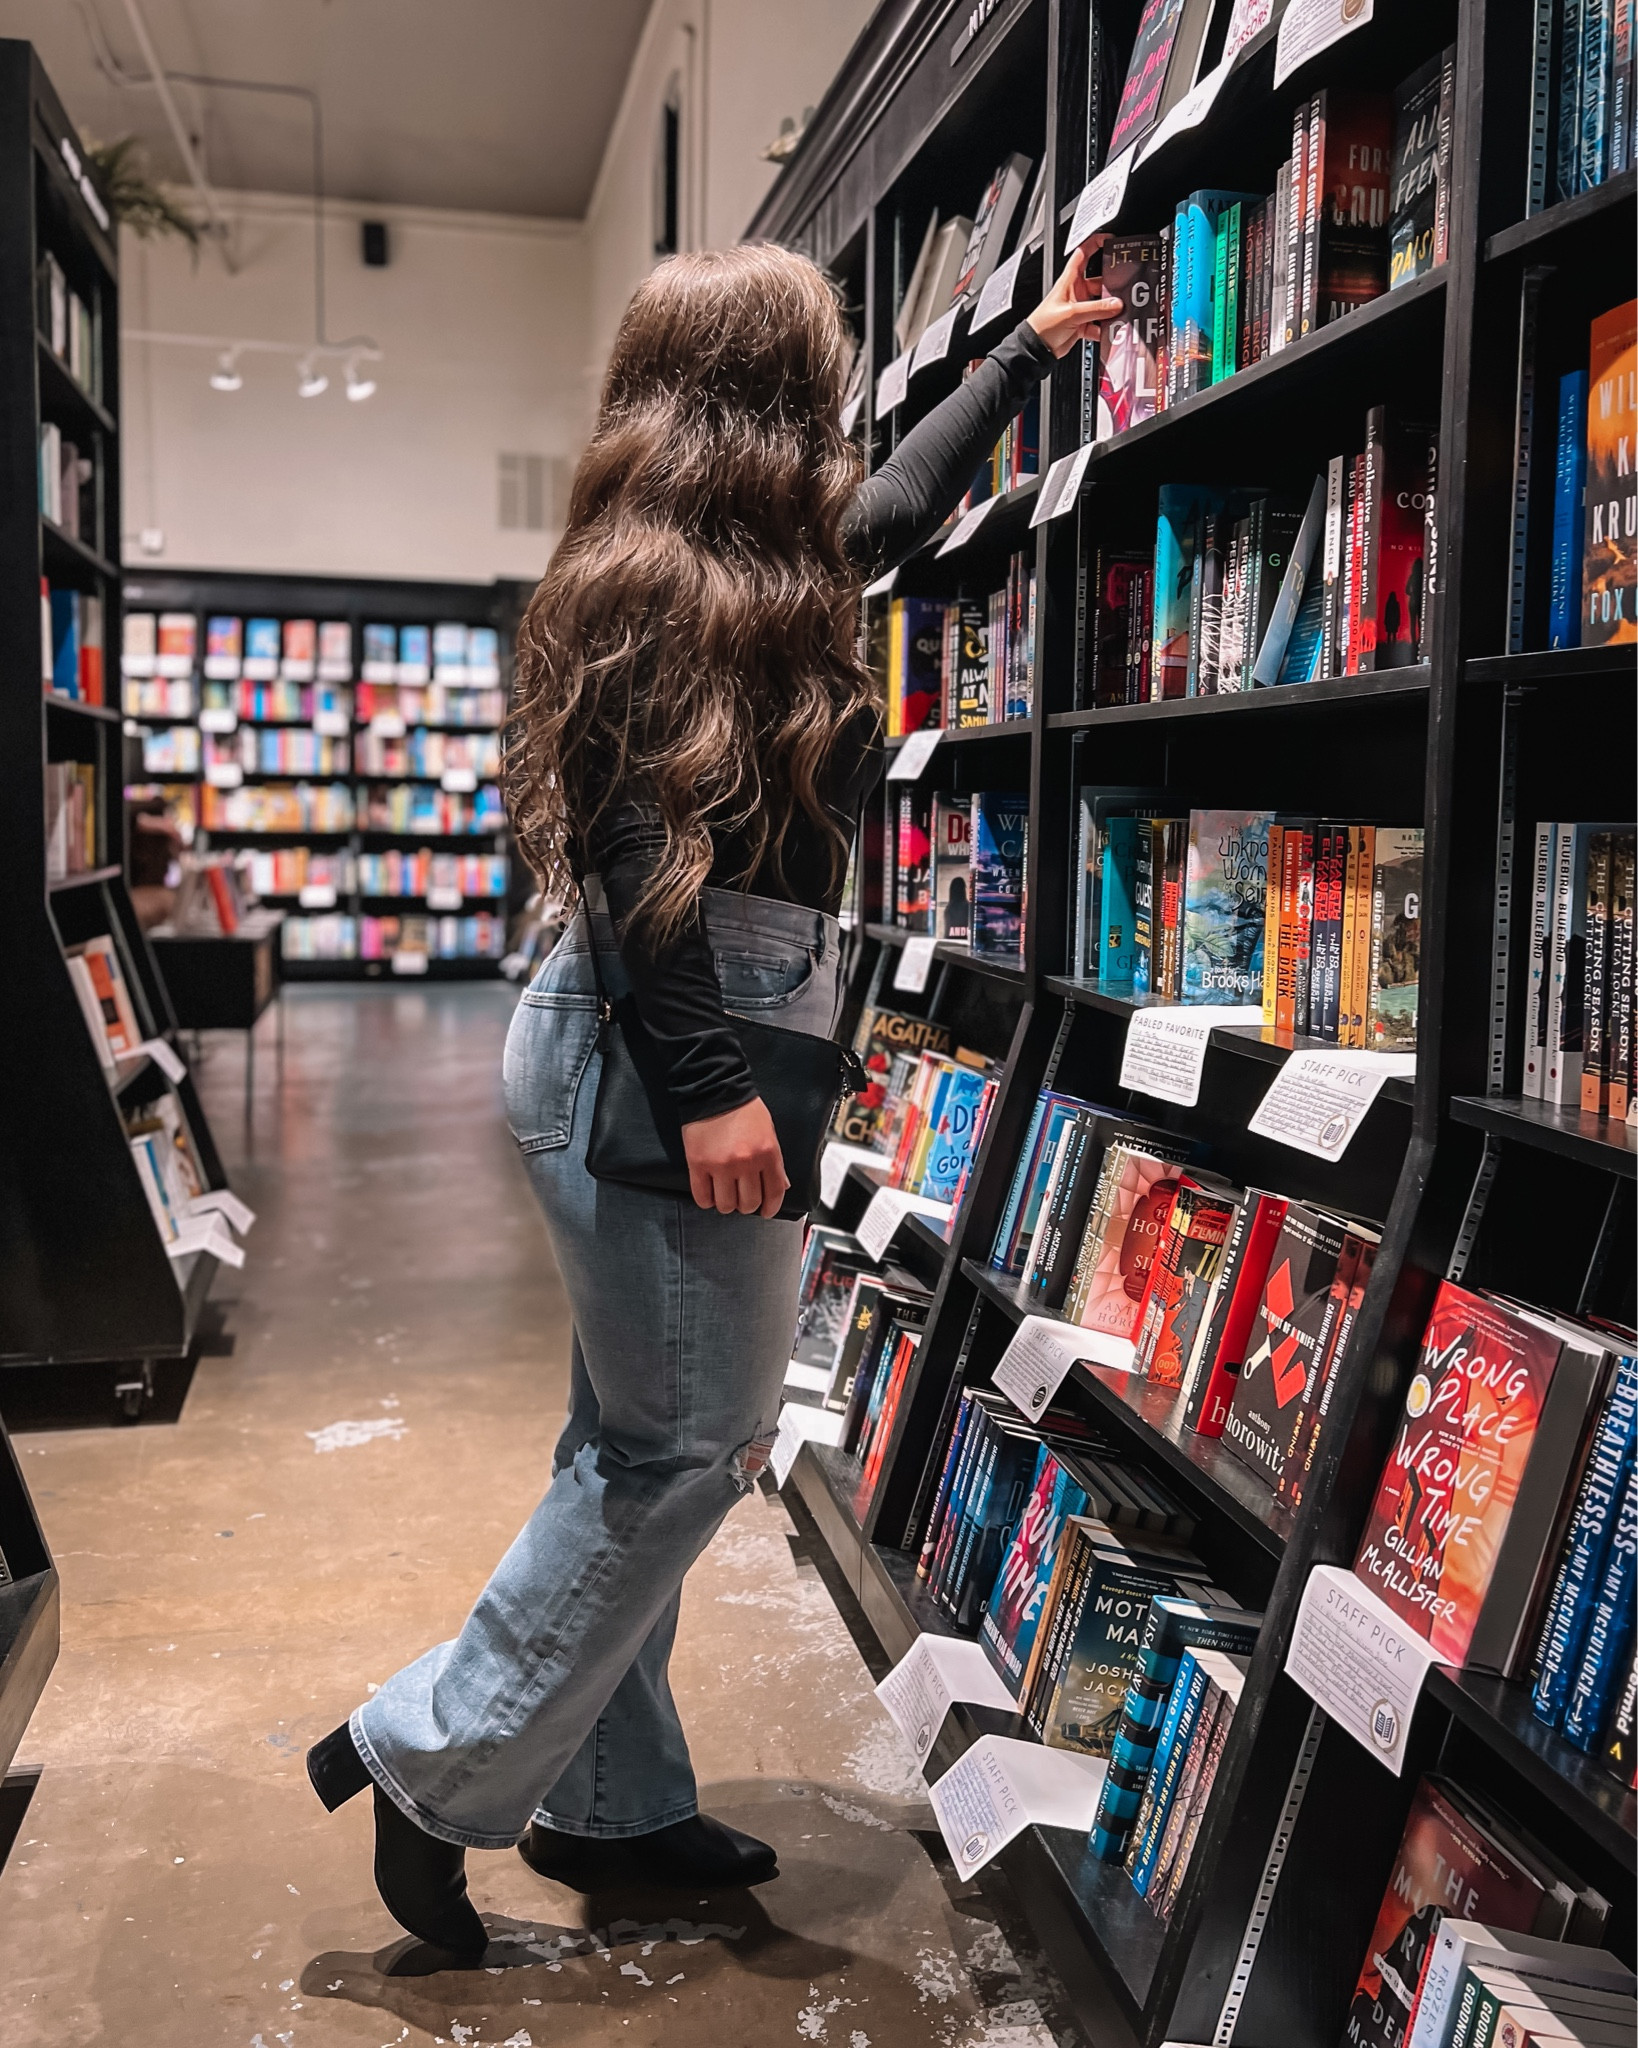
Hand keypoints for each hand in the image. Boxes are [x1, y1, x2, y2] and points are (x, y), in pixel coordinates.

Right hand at [682, 1098, 788, 1217]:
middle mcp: (746, 1163)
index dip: (771, 1208)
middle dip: (747, 1205)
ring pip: (726, 1205)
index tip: (766, 1211)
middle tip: (743, 1198)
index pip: (774, 1193)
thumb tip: (781, 1185)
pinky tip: (709, 1194)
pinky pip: (702, 1197)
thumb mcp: (769, 1132)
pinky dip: (707, 1201)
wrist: (715, 1089)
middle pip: (749, 1203)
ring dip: (727, 1204)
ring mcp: (721, 1166)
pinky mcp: (698, 1164)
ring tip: (725, 1195)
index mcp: (767, 1154)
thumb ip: (775, 1161)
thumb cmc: (743, 1109)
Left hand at [1026, 236, 1124, 357]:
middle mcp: (1077, 291)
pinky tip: (1109, 330)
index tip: (1110, 239)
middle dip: (1112, 284)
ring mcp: (1080, 308)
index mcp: (1070, 280)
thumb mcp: (1072, 313)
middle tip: (1124, 288)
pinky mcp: (1082, 324)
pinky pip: (1099, 323)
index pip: (1083, 253)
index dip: (1096, 242)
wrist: (1037, 348)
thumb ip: (1096, 308)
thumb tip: (1116, 304)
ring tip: (1119, 312)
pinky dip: (1105, 328)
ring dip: (1110, 309)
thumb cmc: (1043, 325)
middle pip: (1100, 281)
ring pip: (1102, 304)